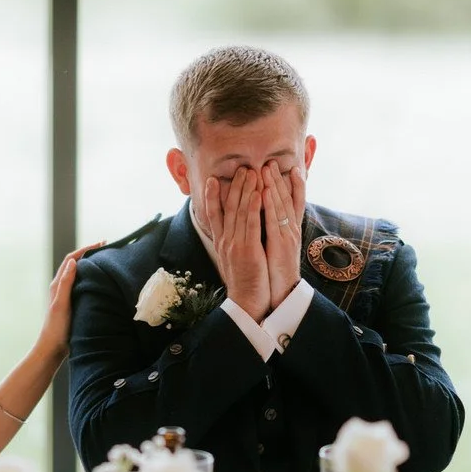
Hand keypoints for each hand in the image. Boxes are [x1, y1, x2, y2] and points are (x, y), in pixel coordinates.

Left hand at [38, 242, 99, 361]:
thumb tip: (73, 261)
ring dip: (91, 264)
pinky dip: (92, 278)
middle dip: (90, 253)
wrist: (52, 348)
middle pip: (76, 263)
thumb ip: (66, 283)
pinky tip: (101, 282)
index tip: (102, 243)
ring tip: (106, 260)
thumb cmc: (57, 328)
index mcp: (58, 284)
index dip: (86, 249)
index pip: (72, 259)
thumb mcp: (61, 304)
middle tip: (107, 248)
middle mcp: (61, 287)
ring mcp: (66, 295)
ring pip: (79, 274)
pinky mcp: (72, 303)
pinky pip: (82, 284)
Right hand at [204, 168, 269, 319]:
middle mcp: (226, 242)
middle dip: (235, 186)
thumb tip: (233, 230)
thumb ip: (233, 242)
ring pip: (240, 212)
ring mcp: (236, 246)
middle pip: (228, 208)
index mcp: (222, 243)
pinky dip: (254, 208)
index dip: (212, 196)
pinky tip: (258, 194)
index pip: (213, 215)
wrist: (247, 303)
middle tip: (241, 168)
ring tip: (251, 173)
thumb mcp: (234, 259)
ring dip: (246, 190)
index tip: (212, 179)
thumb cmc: (245, 281)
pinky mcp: (249, 251)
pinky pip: (252, 225)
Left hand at [261, 163, 304, 308]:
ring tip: (269, 168)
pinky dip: (271, 204)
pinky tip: (266, 191)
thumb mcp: (276, 248)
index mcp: (290, 231)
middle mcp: (292, 231)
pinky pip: (275, 220)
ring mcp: (288, 237)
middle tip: (272, 160)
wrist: (281, 296)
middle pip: (288, 199)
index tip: (293, 167)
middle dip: (280, 179)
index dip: (295, 185)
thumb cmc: (276, 272)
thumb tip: (269, 219)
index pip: (295, 203)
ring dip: (275, 185)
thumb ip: (275, 232)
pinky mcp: (281, 245)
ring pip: (282, 205)